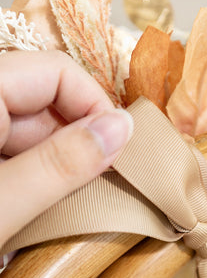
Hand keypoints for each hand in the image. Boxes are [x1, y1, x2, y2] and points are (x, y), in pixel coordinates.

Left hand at [0, 50, 132, 249]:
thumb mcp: (2, 205)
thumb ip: (61, 164)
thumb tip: (124, 128)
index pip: (57, 72)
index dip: (96, 108)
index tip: (120, 155)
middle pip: (46, 101)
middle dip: (79, 143)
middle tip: (99, 188)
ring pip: (31, 129)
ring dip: (58, 165)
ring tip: (66, 205)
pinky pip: (14, 149)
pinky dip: (33, 175)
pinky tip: (35, 206)